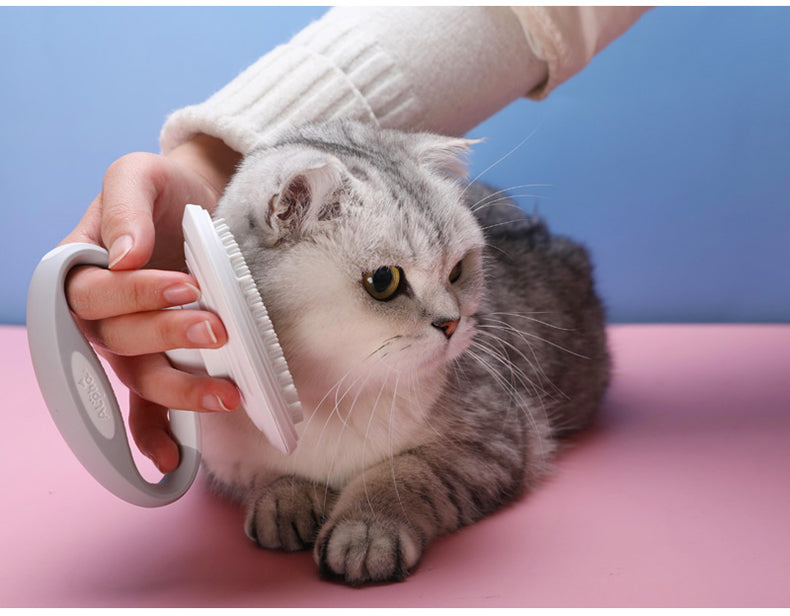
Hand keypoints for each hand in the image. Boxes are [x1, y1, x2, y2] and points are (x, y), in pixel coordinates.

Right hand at [62, 135, 242, 472]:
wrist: (199, 198)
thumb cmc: (163, 187)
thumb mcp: (139, 174)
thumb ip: (122, 207)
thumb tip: (122, 256)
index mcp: (80, 270)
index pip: (95, 295)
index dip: (136, 296)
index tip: (184, 286)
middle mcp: (100, 315)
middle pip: (119, 340)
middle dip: (168, 337)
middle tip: (217, 327)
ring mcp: (130, 342)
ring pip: (140, 377)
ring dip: (179, 388)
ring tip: (225, 392)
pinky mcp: (161, 358)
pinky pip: (147, 406)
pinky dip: (155, 433)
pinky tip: (170, 463)